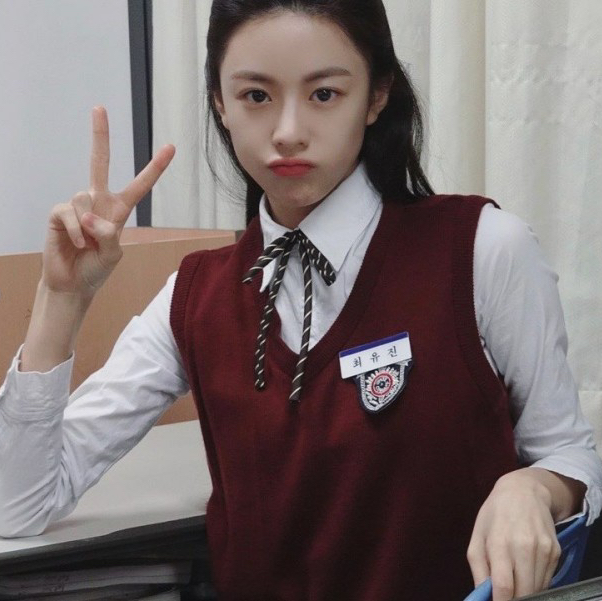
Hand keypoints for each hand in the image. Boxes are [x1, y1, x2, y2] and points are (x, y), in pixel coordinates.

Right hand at [43, 106, 174, 296]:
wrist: (72, 284)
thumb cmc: (96, 268)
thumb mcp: (113, 255)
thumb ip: (109, 235)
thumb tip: (90, 216)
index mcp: (119, 210)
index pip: (140, 186)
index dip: (155, 167)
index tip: (171, 147)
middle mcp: (98, 202)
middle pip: (100, 163)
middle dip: (99, 136)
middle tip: (99, 108)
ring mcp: (78, 206)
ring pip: (84, 199)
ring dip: (88, 226)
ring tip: (87, 245)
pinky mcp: (59, 213)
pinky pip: (70, 214)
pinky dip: (76, 232)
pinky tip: (76, 244)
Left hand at [467, 469, 560, 600]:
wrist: (524, 491)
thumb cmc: (495, 514)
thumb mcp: (477, 536)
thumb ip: (478, 568)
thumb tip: (482, 595)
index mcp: (500, 543)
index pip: (504, 586)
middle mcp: (524, 547)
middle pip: (523, 592)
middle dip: (513, 598)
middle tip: (504, 593)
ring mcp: (543, 550)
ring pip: (537, 589)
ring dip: (525, 591)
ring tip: (514, 577)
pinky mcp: (555, 552)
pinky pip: (547, 580)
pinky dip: (535, 582)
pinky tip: (525, 568)